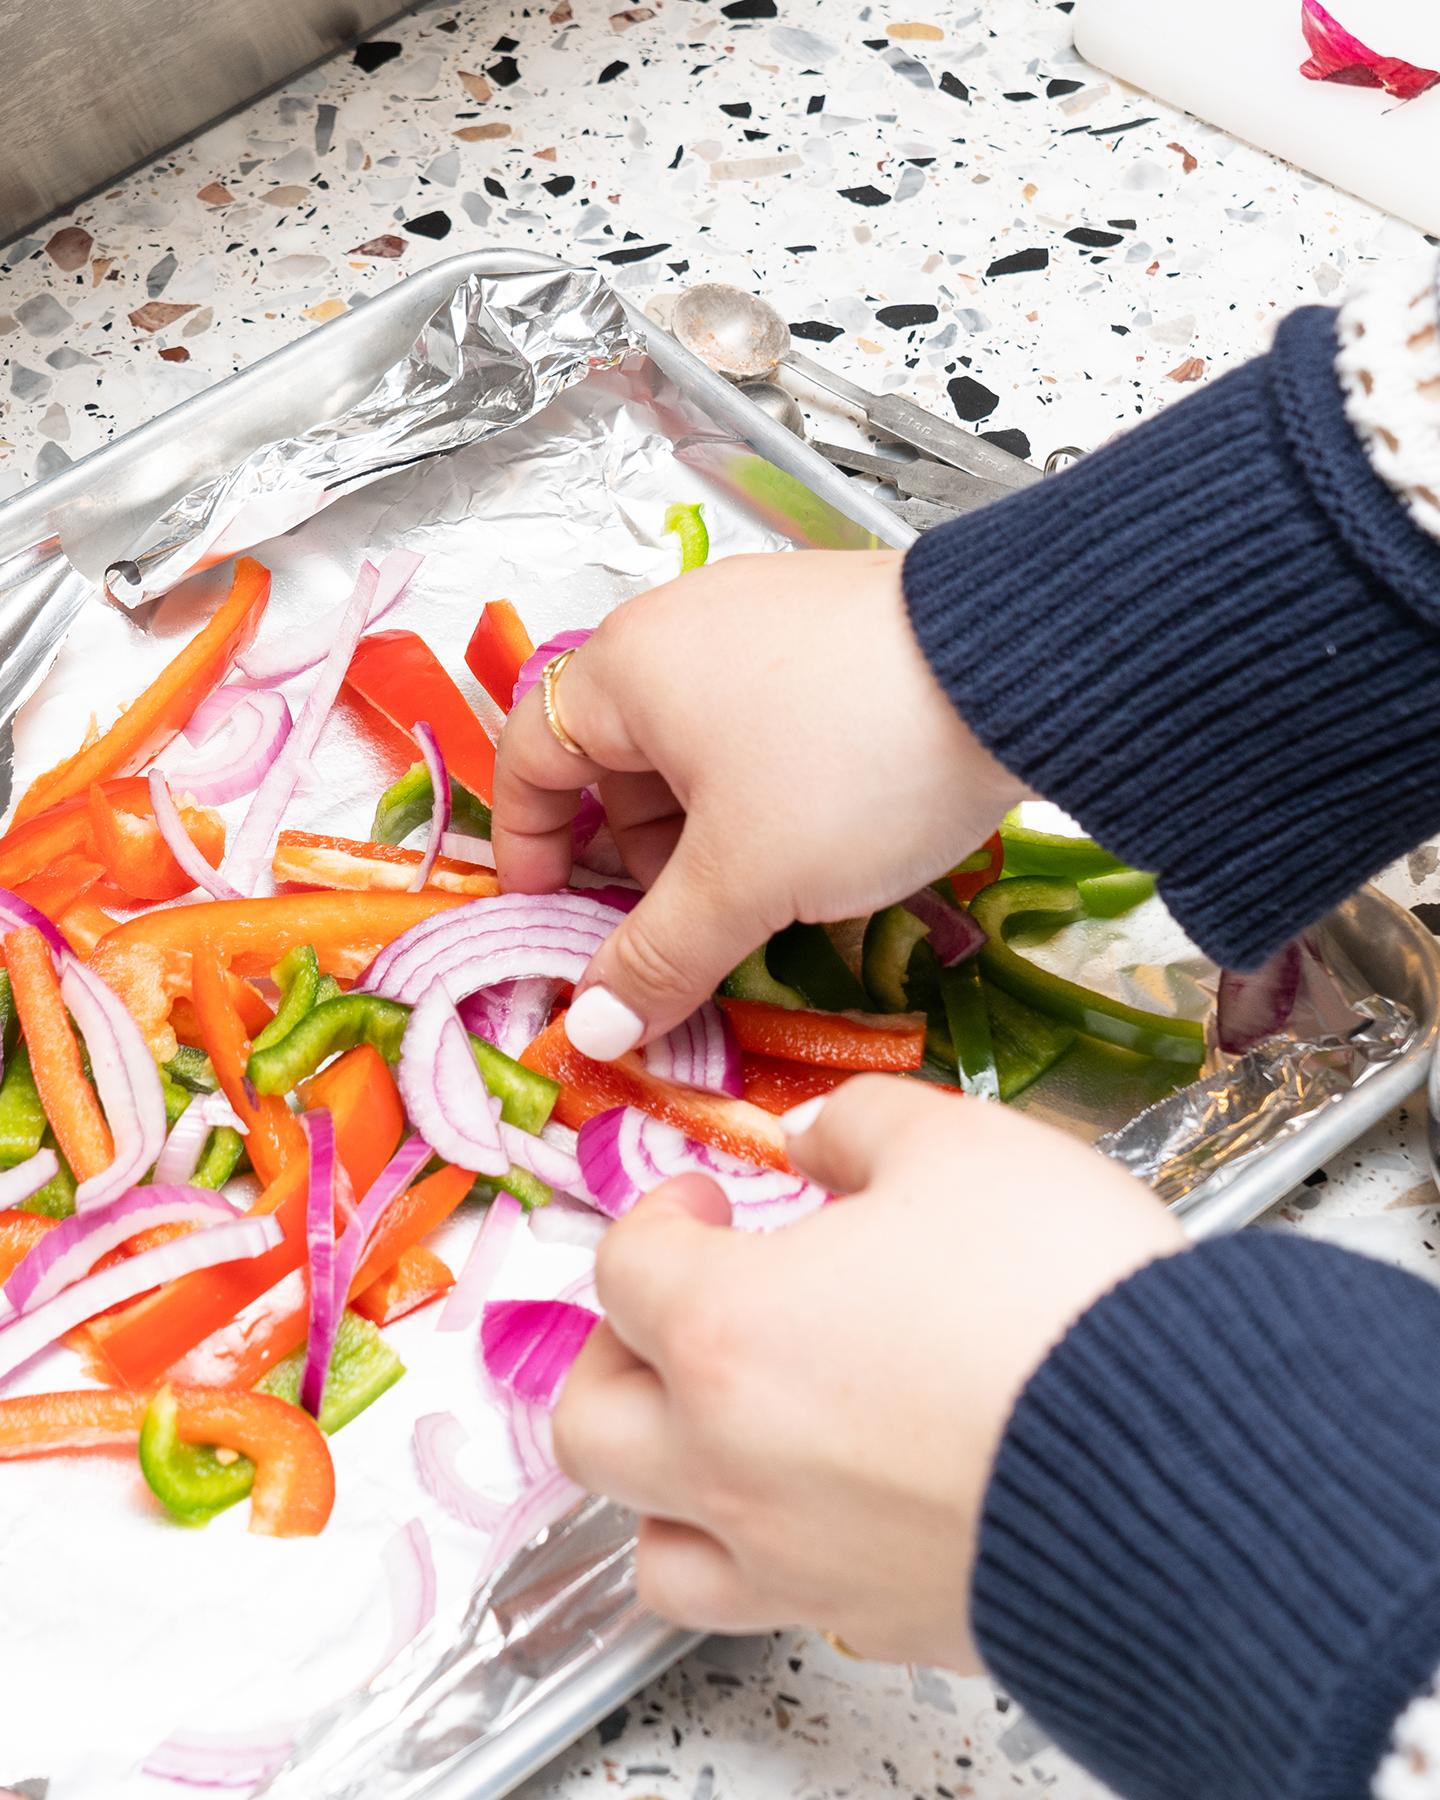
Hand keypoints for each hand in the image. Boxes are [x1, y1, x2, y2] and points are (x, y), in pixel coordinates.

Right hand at [492, 550, 1022, 1058]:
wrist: (1023, 671)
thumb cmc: (852, 763)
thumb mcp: (743, 882)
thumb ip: (658, 958)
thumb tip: (594, 1026)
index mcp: (627, 667)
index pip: (530, 753)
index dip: (528, 844)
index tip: (551, 914)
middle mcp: (682, 626)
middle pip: (618, 756)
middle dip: (636, 852)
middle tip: (681, 926)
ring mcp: (764, 617)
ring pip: (698, 745)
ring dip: (708, 830)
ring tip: (764, 892)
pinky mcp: (836, 630)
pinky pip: (765, 721)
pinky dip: (765, 790)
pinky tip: (820, 839)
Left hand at [553, 1077, 1184, 1669]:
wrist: (1187, 1467)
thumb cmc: (1057, 1297)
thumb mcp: (962, 1147)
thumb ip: (862, 1124)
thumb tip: (817, 1142)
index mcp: (726, 1330)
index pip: (625, 1268)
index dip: (658, 1216)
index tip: (707, 1201)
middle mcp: (733, 1461)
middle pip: (590, 1422)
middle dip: (619, 1355)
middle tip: (682, 1316)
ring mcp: (796, 1561)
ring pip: (657, 1550)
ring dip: (666, 1485)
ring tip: (722, 1434)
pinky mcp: (878, 1621)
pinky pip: (776, 1604)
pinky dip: (771, 1554)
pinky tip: (829, 1505)